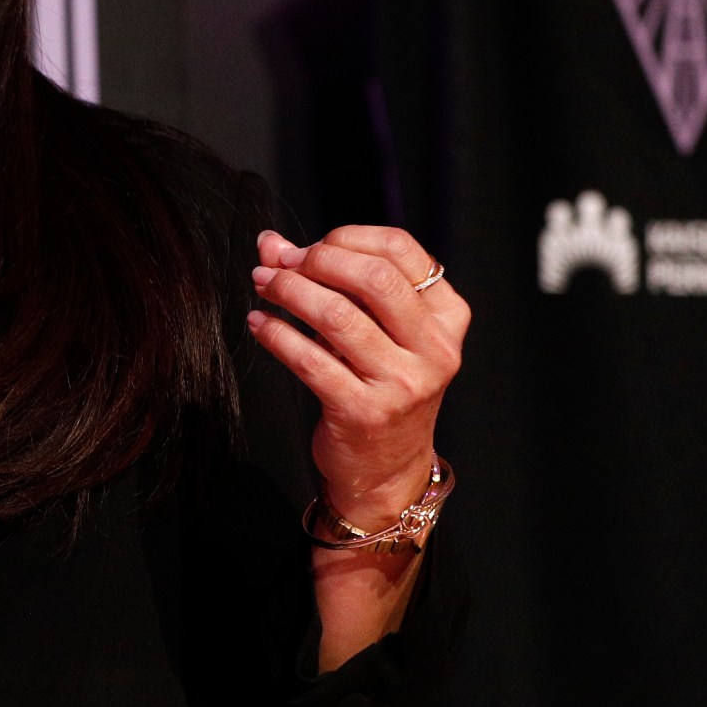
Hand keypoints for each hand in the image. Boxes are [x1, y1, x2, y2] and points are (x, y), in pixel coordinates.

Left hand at [245, 226, 466, 527]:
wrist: (386, 467)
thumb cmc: (377, 384)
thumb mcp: (370, 329)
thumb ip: (329, 281)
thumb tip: (270, 243)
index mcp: (447, 317)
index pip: (400, 249)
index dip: (345, 238)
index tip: (307, 248)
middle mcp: (434, 349)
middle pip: (373, 278)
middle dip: (315, 261)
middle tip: (278, 265)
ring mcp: (403, 384)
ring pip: (338, 316)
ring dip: (289, 292)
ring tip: (262, 285)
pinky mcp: (365, 412)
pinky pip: (310, 360)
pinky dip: (276, 334)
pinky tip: (259, 323)